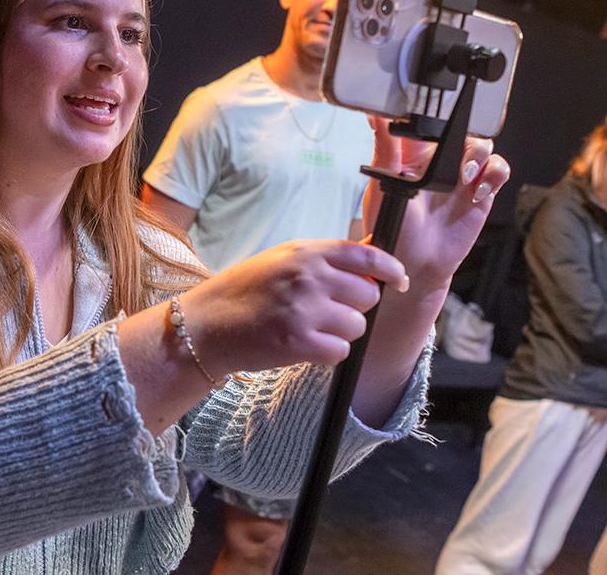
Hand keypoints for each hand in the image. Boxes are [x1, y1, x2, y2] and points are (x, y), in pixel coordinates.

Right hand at [177, 240, 407, 372]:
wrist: (207, 325)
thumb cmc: (244, 292)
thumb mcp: (284, 260)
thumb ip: (326, 259)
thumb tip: (372, 255)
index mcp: (306, 253)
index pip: (366, 255)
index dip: (391, 269)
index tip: (400, 280)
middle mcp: (308, 277)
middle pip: (368, 295)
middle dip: (356, 307)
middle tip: (330, 311)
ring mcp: (304, 310)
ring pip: (356, 326)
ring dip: (341, 333)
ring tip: (311, 329)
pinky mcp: (298, 343)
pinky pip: (340, 351)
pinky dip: (329, 353)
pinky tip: (306, 346)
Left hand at [367, 117, 509, 281]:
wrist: (415, 263)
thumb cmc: (394, 226)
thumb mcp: (383, 184)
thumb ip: (386, 149)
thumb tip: (375, 116)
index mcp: (417, 153)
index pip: (435, 122)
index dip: (442, 115)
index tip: (444, 118)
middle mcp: (443, 161)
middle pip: (466, 129)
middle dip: (466, 136)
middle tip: (457, 160)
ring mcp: (463, 176)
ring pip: (485, 146)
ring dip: (481, 155)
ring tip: (466, 176)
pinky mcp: (482, 193)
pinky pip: (499, 171)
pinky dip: (495, 174)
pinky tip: (479, 191)